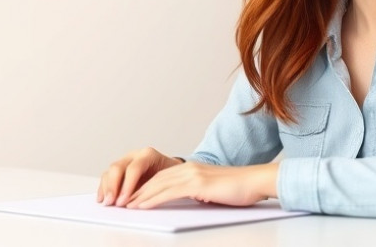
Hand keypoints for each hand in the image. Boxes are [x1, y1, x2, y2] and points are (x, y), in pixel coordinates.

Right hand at [97, 147, 182, 206]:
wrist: (170, 169)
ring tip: (107, 203)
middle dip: (113, 187)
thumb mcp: (170, 177)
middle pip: (117, 167)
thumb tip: (146, 199)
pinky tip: (102, 198)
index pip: (134, 168)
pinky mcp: (119, 169)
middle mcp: (134, 155)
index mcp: (148, 155)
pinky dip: (103, 188)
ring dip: (106, 188)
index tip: (124, 200)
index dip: (127, 185)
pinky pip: (107, 176)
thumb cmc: (171, 174)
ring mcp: (125, 161)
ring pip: (110, 171)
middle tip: (112, 202)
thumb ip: (158, 185)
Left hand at [125, 162, 277, 208]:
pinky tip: (141, 206)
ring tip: (125, 205)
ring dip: (139, 196)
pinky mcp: (197, 184)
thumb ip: (198, 192)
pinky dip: (152, 199)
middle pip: (155, 180)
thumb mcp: (212, 190)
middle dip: (136, 191)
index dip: (144, 187)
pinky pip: (168, 192)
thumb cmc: (238, 189)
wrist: (255, 182)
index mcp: (191, 169)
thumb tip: (189, 200)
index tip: (130, 197)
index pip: (161, 178)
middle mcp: (189, 169)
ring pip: (158, 186)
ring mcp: (192, 175)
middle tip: (120, 201)